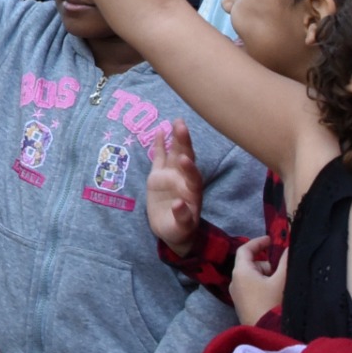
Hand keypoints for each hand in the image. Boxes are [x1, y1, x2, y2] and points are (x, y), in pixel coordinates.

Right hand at [147, 120, 203, 255]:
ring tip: (175, 122)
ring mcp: (171, 175)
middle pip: (186, 157)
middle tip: (181, 126)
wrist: (171, 230)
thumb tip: (178, 204)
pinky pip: (160, 157)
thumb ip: (182, 216)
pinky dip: (160, 145)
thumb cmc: (179, 230)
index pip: (192, 176)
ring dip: (176, 138)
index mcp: (192, 191)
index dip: (189, 168)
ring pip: (174, 153)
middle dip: (184, 142)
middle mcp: (183, 179)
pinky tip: (160, 131)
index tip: (184, 159)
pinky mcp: (159, 175)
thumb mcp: (181, 228)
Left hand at [230, 236, 286, 325]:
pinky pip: (252, 288)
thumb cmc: (272, 304)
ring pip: (252, 277)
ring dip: (266, 276)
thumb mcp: (281, 281)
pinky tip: (276, 296)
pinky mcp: (242, 305)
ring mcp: (237, 294)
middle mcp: (235, 281)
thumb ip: (285, 262)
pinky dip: (263, 286)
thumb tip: (289, 247)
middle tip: (282, 272)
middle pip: (250, 264)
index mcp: (241, 272)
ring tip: (281, 286)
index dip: (258, 242)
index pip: (245, 249)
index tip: (271, 240)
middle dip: (267, 264)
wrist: (265, 333)